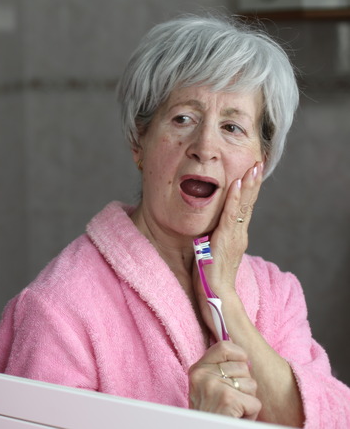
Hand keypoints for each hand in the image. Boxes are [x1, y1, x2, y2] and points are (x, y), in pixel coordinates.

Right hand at [188, 341, 260, 419]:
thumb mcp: (207, 386)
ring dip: (247, 400)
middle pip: (243, 367)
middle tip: (229, 399)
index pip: (225, 346)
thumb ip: (219, 368)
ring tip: (232, 409)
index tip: (238, 368)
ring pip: (251, 385)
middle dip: (243, 385)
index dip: (239, 355)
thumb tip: (245, 356)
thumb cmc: (211, 412)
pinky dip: (250, 414)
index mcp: (198, 369)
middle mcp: (203, 375)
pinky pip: (255, 402)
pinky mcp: (228, 399)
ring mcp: (214, 386)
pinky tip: (236, 416)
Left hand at [193, 161, 262, 336]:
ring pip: (243, 206)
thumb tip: (201, 232)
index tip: (250, 172)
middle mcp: (238, 235)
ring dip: (248, 185)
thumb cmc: (208, 279)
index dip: (247, 190)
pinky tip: (236, 185)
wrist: (216, 298)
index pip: (243, 208)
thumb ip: (208, 240)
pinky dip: (234, 199)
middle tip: (258, 162)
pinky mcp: (226, 241)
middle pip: (247, 203)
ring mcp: (234, 238)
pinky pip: (230, 216)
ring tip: (253, 167)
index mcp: (234, 236)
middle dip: (252, 182)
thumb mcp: (208, 252)